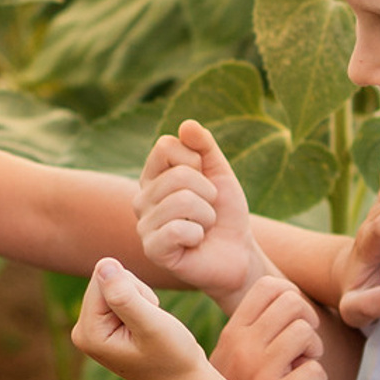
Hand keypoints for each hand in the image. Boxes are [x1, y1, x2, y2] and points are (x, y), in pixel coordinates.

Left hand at [71, 257, 205, 379]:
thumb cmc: (172, 356)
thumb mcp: (151, 324)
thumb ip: (125, 296)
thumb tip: (102, 264)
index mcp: (87, 332)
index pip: (102, 279)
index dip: (134, 289)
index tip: (147, 317)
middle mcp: (82, 331)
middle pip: (105, 280)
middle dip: (135, 293)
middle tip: (151, 322)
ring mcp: (91, 330)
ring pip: (114, 285)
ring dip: (140, 298)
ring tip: (150, 327)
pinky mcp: (102, 327)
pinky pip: (118, 294)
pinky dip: (139, 304)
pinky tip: (146, 328)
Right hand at [134, 120, 263, 305]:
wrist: (237, 255)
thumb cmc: (225, 215)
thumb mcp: (220, 173)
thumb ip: (204, 146)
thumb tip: (187, 124)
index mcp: (152, 177)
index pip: (166, 146)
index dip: (196, 161)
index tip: (205, 182)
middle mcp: (142, 200)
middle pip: (178, 175)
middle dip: (207, 193)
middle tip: (208, 211)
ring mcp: (144, 226)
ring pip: (182, 200)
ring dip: (207, 215)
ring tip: (203, 227)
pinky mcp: (152, 250)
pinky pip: (178, 229)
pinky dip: (198, 234)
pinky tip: (195, 243)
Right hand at [211, 274, 329, 379]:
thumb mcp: (230, 354)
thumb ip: (253, 327)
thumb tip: (292, 297)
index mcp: (232, 333)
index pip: (269, 287)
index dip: (292, 296)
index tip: (293, 319)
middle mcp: (242, 347)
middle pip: (293, 303)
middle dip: (308, 322)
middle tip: (302, 346)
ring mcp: (258, 373)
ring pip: (306, 333)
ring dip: (314, 352)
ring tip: (300, 369)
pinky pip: (316, 371)